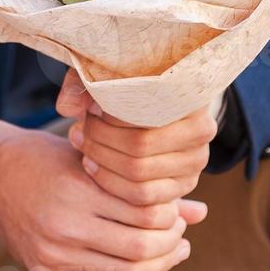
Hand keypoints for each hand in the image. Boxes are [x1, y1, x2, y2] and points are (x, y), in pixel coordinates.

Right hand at [0, 107, 205, 270]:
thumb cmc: (46, 156)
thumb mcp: (94, 158)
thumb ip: (143, 187)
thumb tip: (200, 211)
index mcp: (79, 189)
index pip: (145, 212)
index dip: (171, 215)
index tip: (177, 209)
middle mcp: (66, 226)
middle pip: (140, 247)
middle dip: (170, 244)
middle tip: (180, 235)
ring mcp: (54, 254)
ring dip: (159, 267)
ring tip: (172, 253)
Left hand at [57, 69, 217, 207]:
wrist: (158, 103)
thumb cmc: (130, 83)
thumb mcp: (108, 73)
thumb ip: (83, 84)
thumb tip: (66, 107)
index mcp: (192, 93)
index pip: (146, 109)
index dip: (111, 113)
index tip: (88, 109)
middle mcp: (202, 128)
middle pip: (140, 144)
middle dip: (100, 139)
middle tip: (78, 130)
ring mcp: (196, 160)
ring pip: (138, 174)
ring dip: (102, 161)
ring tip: (82, 145)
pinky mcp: (184, 185)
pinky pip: (143, 197)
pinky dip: (111, 183)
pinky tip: (93, 165)